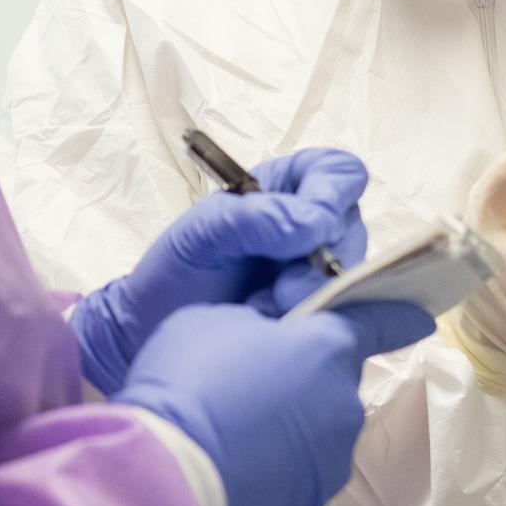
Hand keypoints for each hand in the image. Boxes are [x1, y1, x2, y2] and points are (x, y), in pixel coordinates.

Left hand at [68, 148, 369, 393]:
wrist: (153, 334)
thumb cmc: (174, 274)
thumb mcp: (201, 234)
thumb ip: (251, 218)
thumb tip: (314, 223)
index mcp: (283, 189)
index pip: (337, 172)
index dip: (334, 193)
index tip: (314, 226)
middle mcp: (308, 226)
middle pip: (350, 226)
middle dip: (324, 259)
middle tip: (283, 291)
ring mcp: (316, 272)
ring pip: (351, 272)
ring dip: (316, 294)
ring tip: (268, 311)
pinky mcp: (320, 314)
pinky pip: (344, 312)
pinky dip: (315, 320)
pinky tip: (277, 329)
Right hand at [114, 300, 435, 505]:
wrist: (167, 472)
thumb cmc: (188, 382)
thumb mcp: (215, 320)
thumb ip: (258, 322)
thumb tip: (271, 338)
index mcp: (326, 350)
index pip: (378, 323)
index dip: (397, 317)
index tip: (421, 320)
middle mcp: (343, 406)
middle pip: (332, 382)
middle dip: (303, 378)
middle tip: (251, 382)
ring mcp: (329, 462)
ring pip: (316, 433)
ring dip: (289, 428)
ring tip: (235, 433)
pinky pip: (296, 477)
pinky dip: (273, 470)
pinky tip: (233, 468)